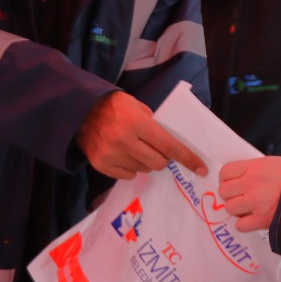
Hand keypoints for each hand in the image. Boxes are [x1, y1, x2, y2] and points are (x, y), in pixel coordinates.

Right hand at [77, 91, 207, 179]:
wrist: (80, 111)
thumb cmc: (114, 106)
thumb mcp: (137, 106)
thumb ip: (154, 124)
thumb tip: (171, 146)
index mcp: (136, 123)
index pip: (169, 145)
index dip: (187, 158)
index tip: (200, 167)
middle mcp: (124, 141)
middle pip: (158, 162)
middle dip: (163, 158)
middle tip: (158, 150)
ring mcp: (111, 155)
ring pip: (144, 169)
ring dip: (146, 161)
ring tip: (135, 148)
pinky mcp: (101, 165)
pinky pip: (128, 175)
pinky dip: (131, 167)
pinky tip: (124, 154)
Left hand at [218, 154, 280, 230]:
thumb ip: (272, 166)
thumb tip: (270, 170)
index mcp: (256, 167)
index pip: (226, 172)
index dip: (227, 178)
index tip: (235, 183)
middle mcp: (251, 184)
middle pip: (224, 191)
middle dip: (231, 195)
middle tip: (242, 197)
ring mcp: (255, 203)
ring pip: (230, 208)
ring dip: (238, 210)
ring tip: (249, 209)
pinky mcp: (262, 220)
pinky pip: (241, 225)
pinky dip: (245, 224)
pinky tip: (255, 220)